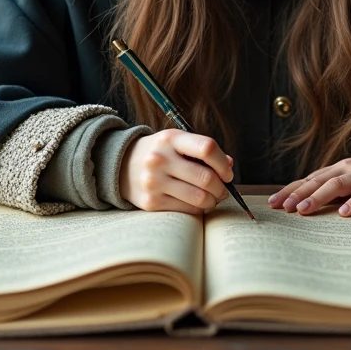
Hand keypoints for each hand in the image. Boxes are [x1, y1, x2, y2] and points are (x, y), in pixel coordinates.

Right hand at [119, 129, 233, 214]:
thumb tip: (228, 166)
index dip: (223, 163)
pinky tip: (196, 204)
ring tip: (211, 198)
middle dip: (221, 188)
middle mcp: (160, 159)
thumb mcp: (177, 143)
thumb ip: (203, 151)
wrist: (122, 166)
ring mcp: (154, 182)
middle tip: (223, 191)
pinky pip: (186, 210)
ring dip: (212, 201)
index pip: (206, 148)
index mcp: (171, 139)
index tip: (227, 173)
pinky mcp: (151, 202)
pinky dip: (197, 209)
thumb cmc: (160, 153)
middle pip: (206, 178)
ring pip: (199, 198)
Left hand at [268, 148, 350, 216]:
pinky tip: (344, 212)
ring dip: (319, 197)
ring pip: (337, 185)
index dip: (290, 190)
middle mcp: (345, 170)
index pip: (307, 180)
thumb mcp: (348, 177)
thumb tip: (304, 204)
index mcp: (335, 170)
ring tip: (304, 210)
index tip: (273, 203)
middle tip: (283, 208)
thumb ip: (330, 188)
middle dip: (299, 194)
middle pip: (317, 181)